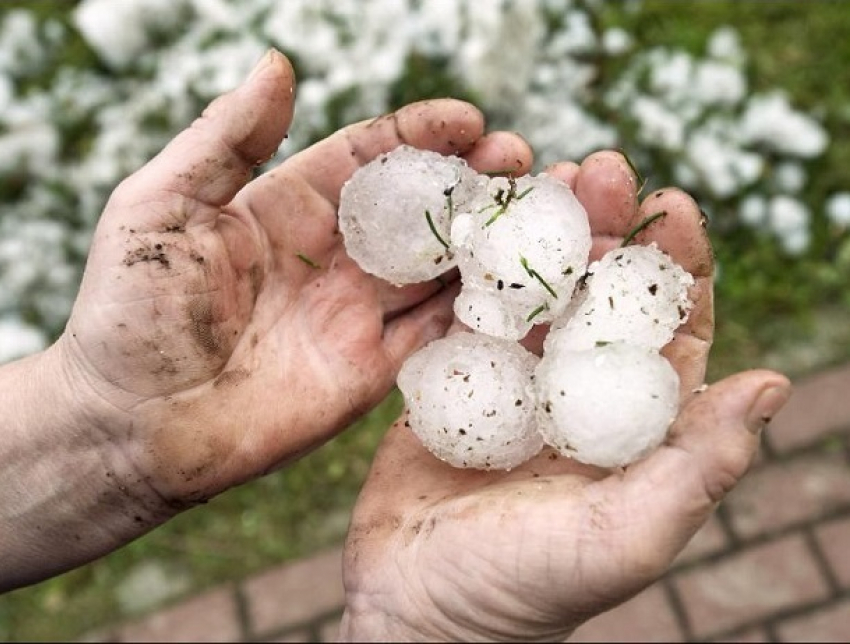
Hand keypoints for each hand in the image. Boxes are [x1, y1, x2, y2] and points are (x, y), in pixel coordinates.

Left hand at [56, 51, 532, 507]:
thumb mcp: (160, 206)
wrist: (131, 425)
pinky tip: (512, 288)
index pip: (370, 158)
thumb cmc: (130, 312)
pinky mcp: (369, 371)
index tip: (470, 120)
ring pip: (439, 269)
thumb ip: (224, 139)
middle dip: (473, 182)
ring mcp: (356, 315)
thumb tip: (278, 64)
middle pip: (420, 209)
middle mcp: (332, 257)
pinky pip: (434, 336)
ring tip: (538, 217)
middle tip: (522, 164)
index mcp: (288, 207)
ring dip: (486, 241)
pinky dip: (474, 312)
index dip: (421, 135)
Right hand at [338, 152, 791, 640]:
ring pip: (533, 289)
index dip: (678, 264)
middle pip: (599, 291)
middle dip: (604, 226)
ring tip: (533, 176)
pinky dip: (469, 267)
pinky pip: (465, 312)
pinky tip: (466, 226)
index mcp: (634, 421)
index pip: (670, 327)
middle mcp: (577, 390)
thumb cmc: (525, 587)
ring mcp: (512, 380)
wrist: (417, 609)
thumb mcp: (623, 537)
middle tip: (595, 169)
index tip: (672, 204)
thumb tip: (774, 384)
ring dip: (536, 233)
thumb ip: (697, 467)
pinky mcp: (453, 379)